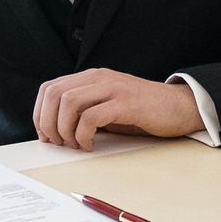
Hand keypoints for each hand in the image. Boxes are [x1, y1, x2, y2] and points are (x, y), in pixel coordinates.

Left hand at [32, 69, 204, 150]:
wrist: (180, 107)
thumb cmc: (143, 111)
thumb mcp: (107, 106)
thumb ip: (85, 109)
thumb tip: (56, 129)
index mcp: (91, 77)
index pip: (50, 88)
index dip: (40, 113)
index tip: (45, 134)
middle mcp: (99, 77)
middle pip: (54, 93)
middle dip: (48, 122)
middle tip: (57, 143)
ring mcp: (112, 88)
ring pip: (69, 102)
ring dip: (65, 129)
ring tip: (74, 144)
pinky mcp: (126, 103)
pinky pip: (92, 116)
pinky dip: (83, 134)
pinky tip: (90, 145)